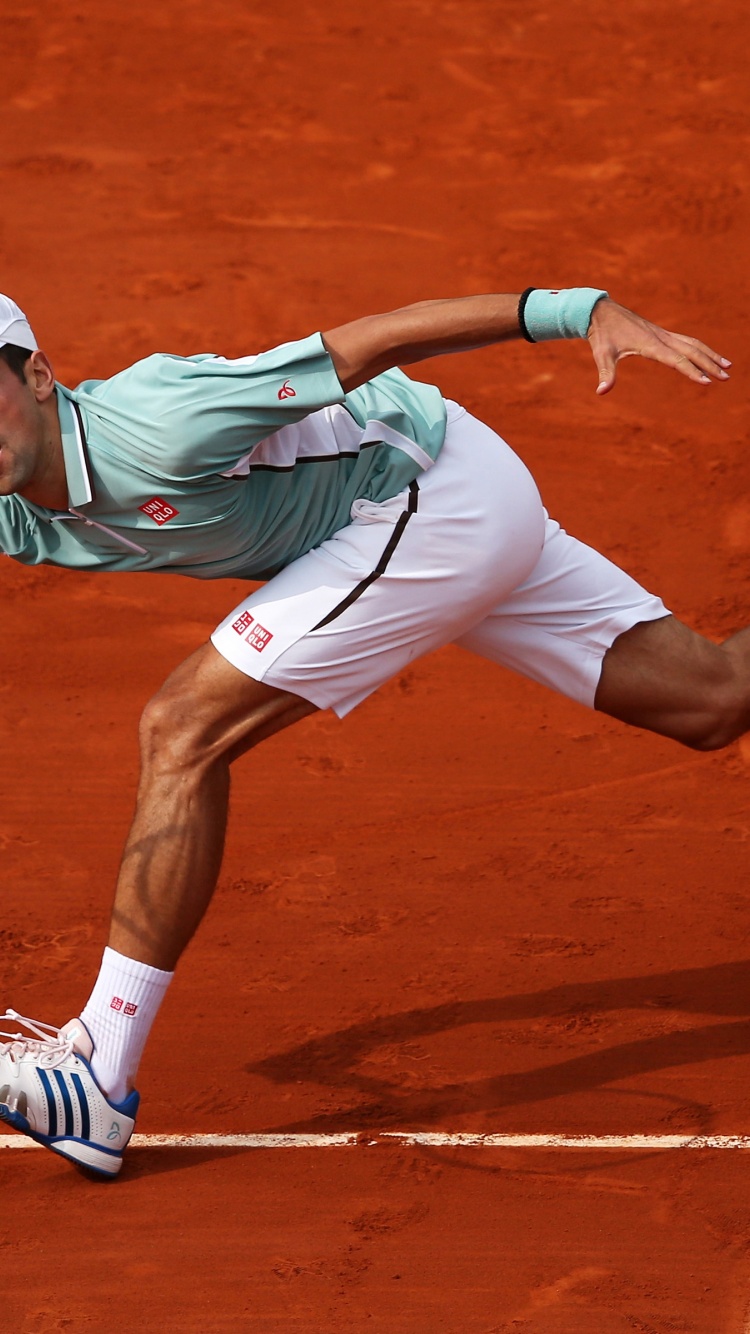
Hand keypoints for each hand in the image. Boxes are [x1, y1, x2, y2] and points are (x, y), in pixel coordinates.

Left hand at [588, 298, 731, 395]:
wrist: (600, 311)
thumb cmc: (602, 334)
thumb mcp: (601, 354)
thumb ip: (605, 373)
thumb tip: (601, 391)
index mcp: (650, 344)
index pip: (676, 360)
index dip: (691, 371)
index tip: (706, 381)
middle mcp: (661, 337)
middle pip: (692, 351)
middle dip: (710, 364)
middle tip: (726, 377)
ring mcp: (662, 334)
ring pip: (692, 343)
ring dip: (710, 354)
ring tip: (727, 365)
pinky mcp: (661, 333)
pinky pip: (686, 340)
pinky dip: (699, 348)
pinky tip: (706, 356)